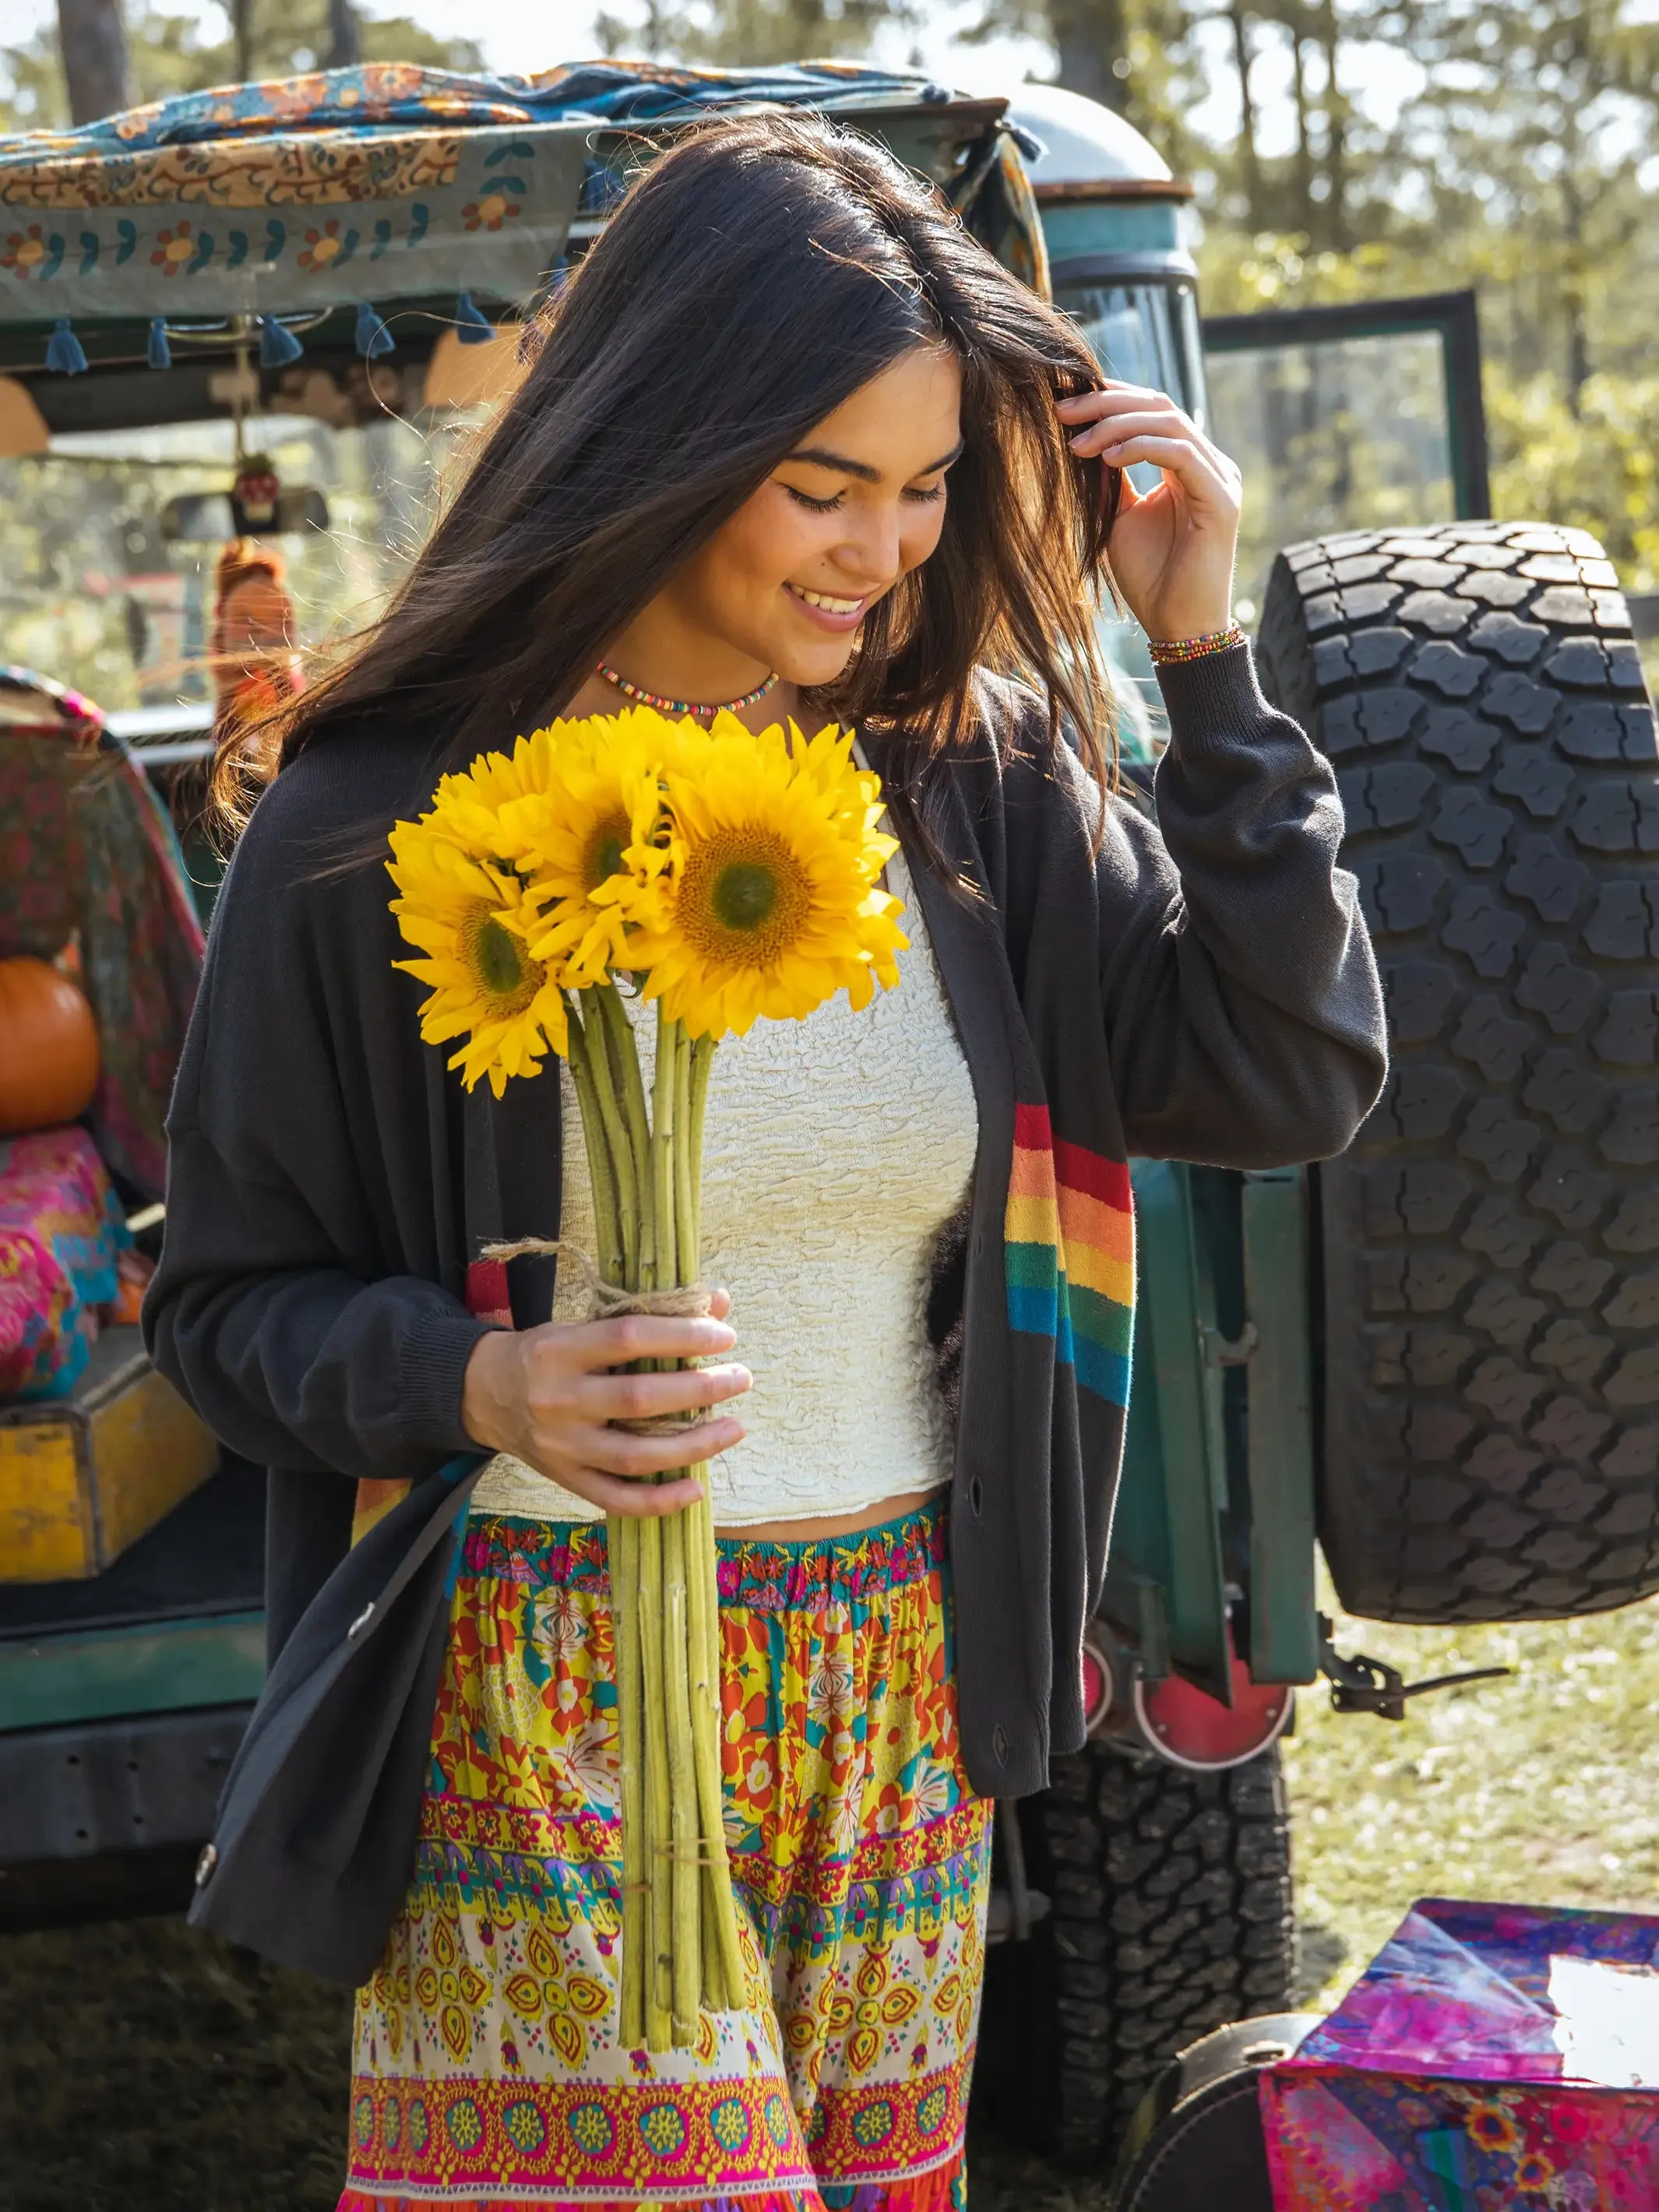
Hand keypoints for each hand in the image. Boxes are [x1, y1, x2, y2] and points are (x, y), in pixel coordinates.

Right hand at [460, 1289, 748, 1516]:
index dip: (682, 1335)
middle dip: (699, 1389)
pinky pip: (616, 1499)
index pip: (629, 1336)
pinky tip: (696, 1489)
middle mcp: (558, 1400)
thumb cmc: (548, 1353)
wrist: (484, 1394)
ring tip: (734, 1427)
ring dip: (693, 1445)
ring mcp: (561, 1446)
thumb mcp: (585, 1323)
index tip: (725, 1336)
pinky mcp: (565, 1479)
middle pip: (638, 1399)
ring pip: (634, 1455)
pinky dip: (659, 1501)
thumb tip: (719, 1299)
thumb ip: (650, 1313)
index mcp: (560, 1349)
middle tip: (741, 1378)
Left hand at [1057, 383, 1242, 642]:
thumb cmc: (1151, 578)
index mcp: (1188, 465)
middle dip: (1107, 403)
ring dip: (1117, 425)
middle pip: (1159, 405)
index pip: (1151, 410)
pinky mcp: (1221, 499)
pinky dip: (1140, 449)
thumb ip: (1109, 479)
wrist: (1177, 626)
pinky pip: (1180, 454)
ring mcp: (1218, 478)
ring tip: (1077, 443)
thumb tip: (1079, 438)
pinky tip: (1106, 460)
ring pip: (1168, 422)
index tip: (1063, 403)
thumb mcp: (1119, 517)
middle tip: (1062, 410)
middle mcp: (1208, 464)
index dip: (1109, 398)